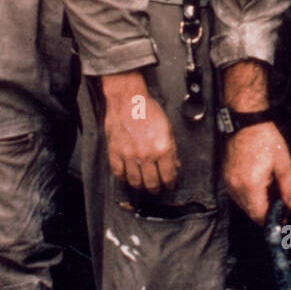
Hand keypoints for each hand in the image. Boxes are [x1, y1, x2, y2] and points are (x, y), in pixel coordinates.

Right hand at [101, 72, 178, 193]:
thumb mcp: (168, 128)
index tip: (170, 186)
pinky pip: (118, 173)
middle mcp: (146, 154)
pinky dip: (123, 177)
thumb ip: (172, 149)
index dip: (170, 184)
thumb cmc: (148, 110)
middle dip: (156, 189)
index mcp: (162, 148)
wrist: (128, 100)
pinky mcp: (115, 152)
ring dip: (140, 186)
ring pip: (135, 181)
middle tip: (157, 190)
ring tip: (143, 185)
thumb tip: (175, 164)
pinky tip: (127, 176)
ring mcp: (129, 155)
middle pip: (152, 183)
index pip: (168, 175)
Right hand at [223, 122, 290, 225]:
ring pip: (242, 204)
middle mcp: (236, 187)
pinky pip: (236, 194)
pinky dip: (247, 197)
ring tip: (270, 200)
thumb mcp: (283, 163)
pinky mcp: (226, 175)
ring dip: (255, 207)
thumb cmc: (266, 139)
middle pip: (250, 212)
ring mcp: (229, 182)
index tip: (282, 221)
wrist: (247, 122)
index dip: (272, 221)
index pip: (259, 215)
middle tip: (279, 211)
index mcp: (251, 186)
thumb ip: (288, 188)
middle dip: (264, 215)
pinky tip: (258, 189)